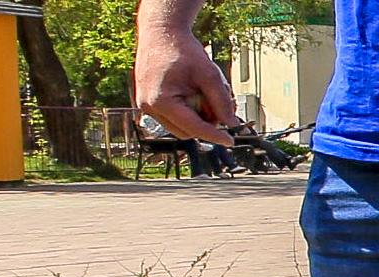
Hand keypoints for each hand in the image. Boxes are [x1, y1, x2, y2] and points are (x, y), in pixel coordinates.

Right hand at [133, 27, 236, 145]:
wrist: (161, 33)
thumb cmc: (182, 49)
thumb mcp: (209, 74)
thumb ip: (221, 101)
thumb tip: (232, 124)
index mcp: (161, 101)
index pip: (193, 128)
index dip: (215, 136)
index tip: (231, 141)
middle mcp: (149, 107)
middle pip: (187, 131)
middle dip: (206, 124)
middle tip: (222, 107)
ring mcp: (146, 106)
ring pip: (180, 126)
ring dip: (198, 117)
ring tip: (205, 94)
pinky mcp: (149, 103)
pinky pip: (173, 117)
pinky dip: (188, 111)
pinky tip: (195, 93)